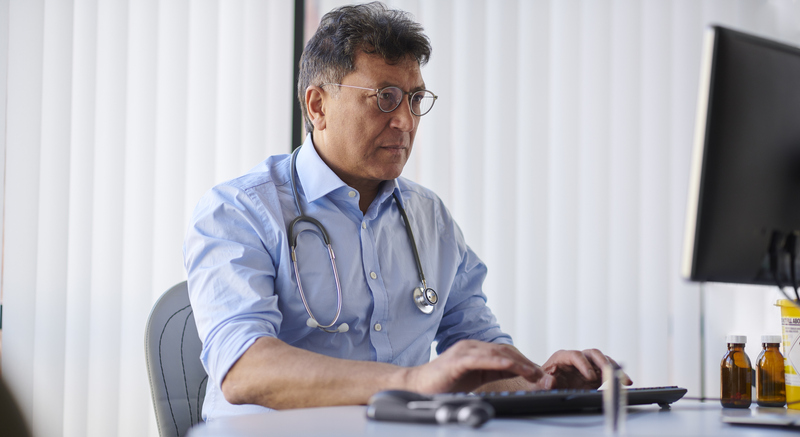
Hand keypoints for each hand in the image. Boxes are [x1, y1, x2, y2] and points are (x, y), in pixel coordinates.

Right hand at [406, 340, 546, 393]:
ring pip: (497, 353)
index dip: (525, 362)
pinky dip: (497, 361)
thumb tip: (516, 373)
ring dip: (518, 363)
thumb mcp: (475, 377)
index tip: (541, 375)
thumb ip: (493, 372)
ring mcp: (464, 351)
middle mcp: (472, 347)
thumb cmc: (443, 383)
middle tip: (544, 376)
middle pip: (506, 350)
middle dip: (527, 363)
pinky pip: (481, 359)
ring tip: (533, 373)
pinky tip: (510, 366)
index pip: (507, 353)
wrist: (416, 386)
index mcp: (477, 351)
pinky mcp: (456, 361)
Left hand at [539, 349, 631, 389]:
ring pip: (603, 361)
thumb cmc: (539, 383)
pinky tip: (625, 382)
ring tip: (624, 380)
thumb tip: (551, 382)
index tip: (590, 376)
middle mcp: (577, 359)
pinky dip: (617, 376)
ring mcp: (587, 366)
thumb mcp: (536, 384)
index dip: (584, 364)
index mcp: (562, 357)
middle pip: (592, 354)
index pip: (575, 355)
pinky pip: (608, 372)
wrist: (544, 387)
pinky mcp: (595, 375)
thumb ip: (543, 382)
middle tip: (610, 374)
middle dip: (603, 363)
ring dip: (614, 369)